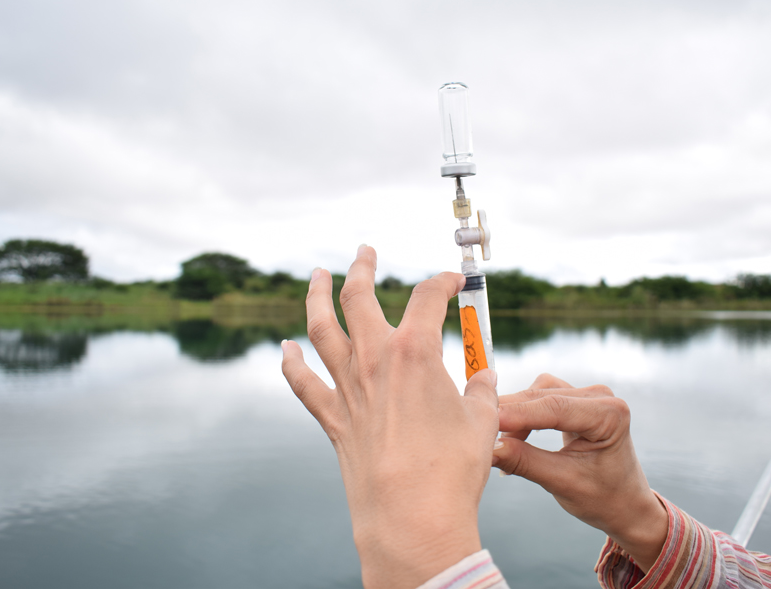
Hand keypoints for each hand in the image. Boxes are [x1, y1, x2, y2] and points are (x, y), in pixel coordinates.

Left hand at [281, 245, 499, 588]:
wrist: (411, 517)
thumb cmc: (452, 470)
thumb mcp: (482, 421)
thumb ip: (482, 391)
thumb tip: (485, 378)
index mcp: (416, 352)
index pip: (427, 298)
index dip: (443, 282)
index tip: (452, 281)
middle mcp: (374, 360)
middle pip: (360, 297)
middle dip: (362, 268)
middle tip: (364, 252)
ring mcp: (347, 387)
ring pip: (321, 328)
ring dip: (316, 297)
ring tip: (317, 275)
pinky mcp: (332, 417)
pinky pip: (303, 382)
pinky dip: (291, 362)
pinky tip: (285, 347)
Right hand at [491, 374, 667, 571]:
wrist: (625, 505)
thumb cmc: (603, 499)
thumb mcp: (562, 483)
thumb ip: (525, 462)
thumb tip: (488, 448)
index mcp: (610, 414)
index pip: (555, 407)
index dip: (517, 414)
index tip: (486, 422)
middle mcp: (601, 397)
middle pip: (543, 396)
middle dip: (510, 413)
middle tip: (477, 430)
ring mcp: (588, 396)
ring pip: (537, 393)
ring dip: (514, 413)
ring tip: (495, 439)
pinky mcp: (575, 401)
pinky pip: (540, 398)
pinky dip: (522, 415)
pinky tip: (510, 436)